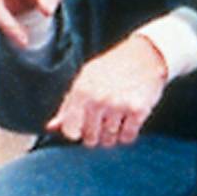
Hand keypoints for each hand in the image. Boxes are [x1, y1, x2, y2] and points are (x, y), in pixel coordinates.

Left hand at [44, 35, 169, 147]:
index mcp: (81, 91)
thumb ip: (68, 106)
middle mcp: (98, 99)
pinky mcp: (137, 110)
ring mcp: (118, 105)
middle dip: (96, 134)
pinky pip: (127, 137)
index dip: (76, 133)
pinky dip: (128, 133)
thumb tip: (51, 128)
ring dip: (113, 134)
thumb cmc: (112, 68)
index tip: (82, 128)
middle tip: (103, 120)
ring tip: (117, 117)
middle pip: (91, 139)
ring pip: (110, 140)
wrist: (145, 56)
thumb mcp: (85, 80)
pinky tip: (128, 119)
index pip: (71, 130)